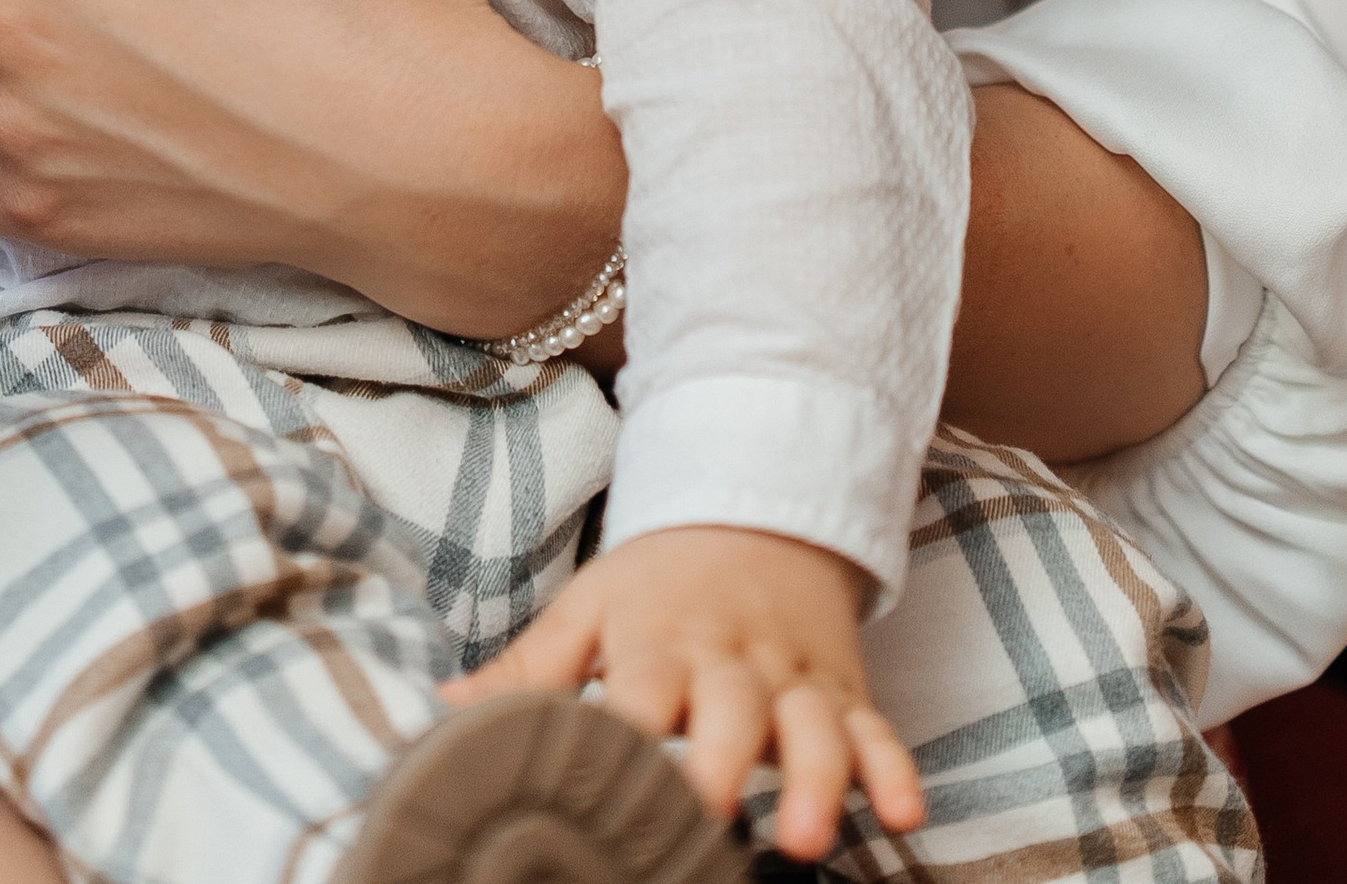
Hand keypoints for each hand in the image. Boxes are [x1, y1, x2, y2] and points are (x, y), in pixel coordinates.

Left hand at [449, 528, 920, 863]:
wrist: (756, 510)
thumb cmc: (658, 581)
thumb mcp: (590, 607)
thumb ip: (530, 668)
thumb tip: (443, 708)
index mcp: (657, 644)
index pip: (639, 689)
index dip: (631, 732)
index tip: (619, 782)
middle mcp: (728, 662)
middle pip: (730, 709)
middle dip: (725, 760)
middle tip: (714, 811)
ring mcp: (793, 678)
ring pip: (813, 727)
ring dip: (816, 777)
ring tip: (809, 835)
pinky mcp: (844, 691)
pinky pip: (877, 730)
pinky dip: (894, 768)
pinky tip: (903, 811)